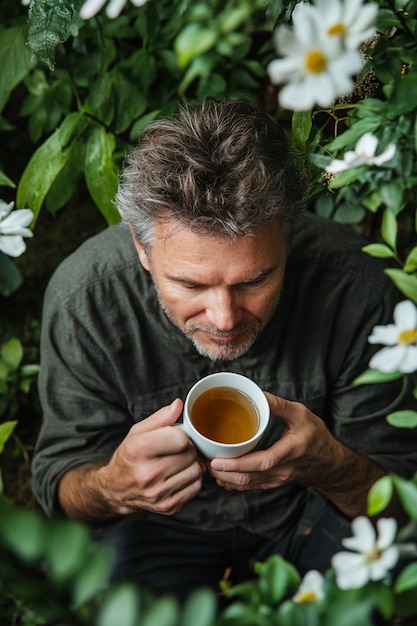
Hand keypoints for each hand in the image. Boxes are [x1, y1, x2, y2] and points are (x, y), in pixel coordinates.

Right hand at [59, 399, 204, 520]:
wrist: (115, 490)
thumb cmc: (129, 457)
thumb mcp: (137, 432)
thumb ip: (160, 418)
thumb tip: (178, 405)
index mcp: (138, 450)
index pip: (180, 439)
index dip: (182, 435)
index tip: (175, 437)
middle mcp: (147, 474)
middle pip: (189, 454)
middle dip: (187, 449)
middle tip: (176, 449)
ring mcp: (158, 494)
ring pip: (196, 471)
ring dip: (191, 464)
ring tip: (177, 462)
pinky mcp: (168, 507)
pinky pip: (195, 487)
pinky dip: (191, 479)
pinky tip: (177, 475)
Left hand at [208, 392, 384, 517]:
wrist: (329, 463)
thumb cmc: (316, 437)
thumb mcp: (302, 415)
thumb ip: (280, 405)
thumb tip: (259, 394)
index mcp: (291, 450)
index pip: (263, 462)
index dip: (238, 464)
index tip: (218, 461)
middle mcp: (283, 469)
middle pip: (250, 477)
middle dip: (225, 473)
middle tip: (205, 463)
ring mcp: (277, 479)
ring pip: (249, 484)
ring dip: (227, 479)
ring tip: (209, 468)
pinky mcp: (273, 483)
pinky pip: (251, 486)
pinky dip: (235, 483)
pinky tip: (223, 477)